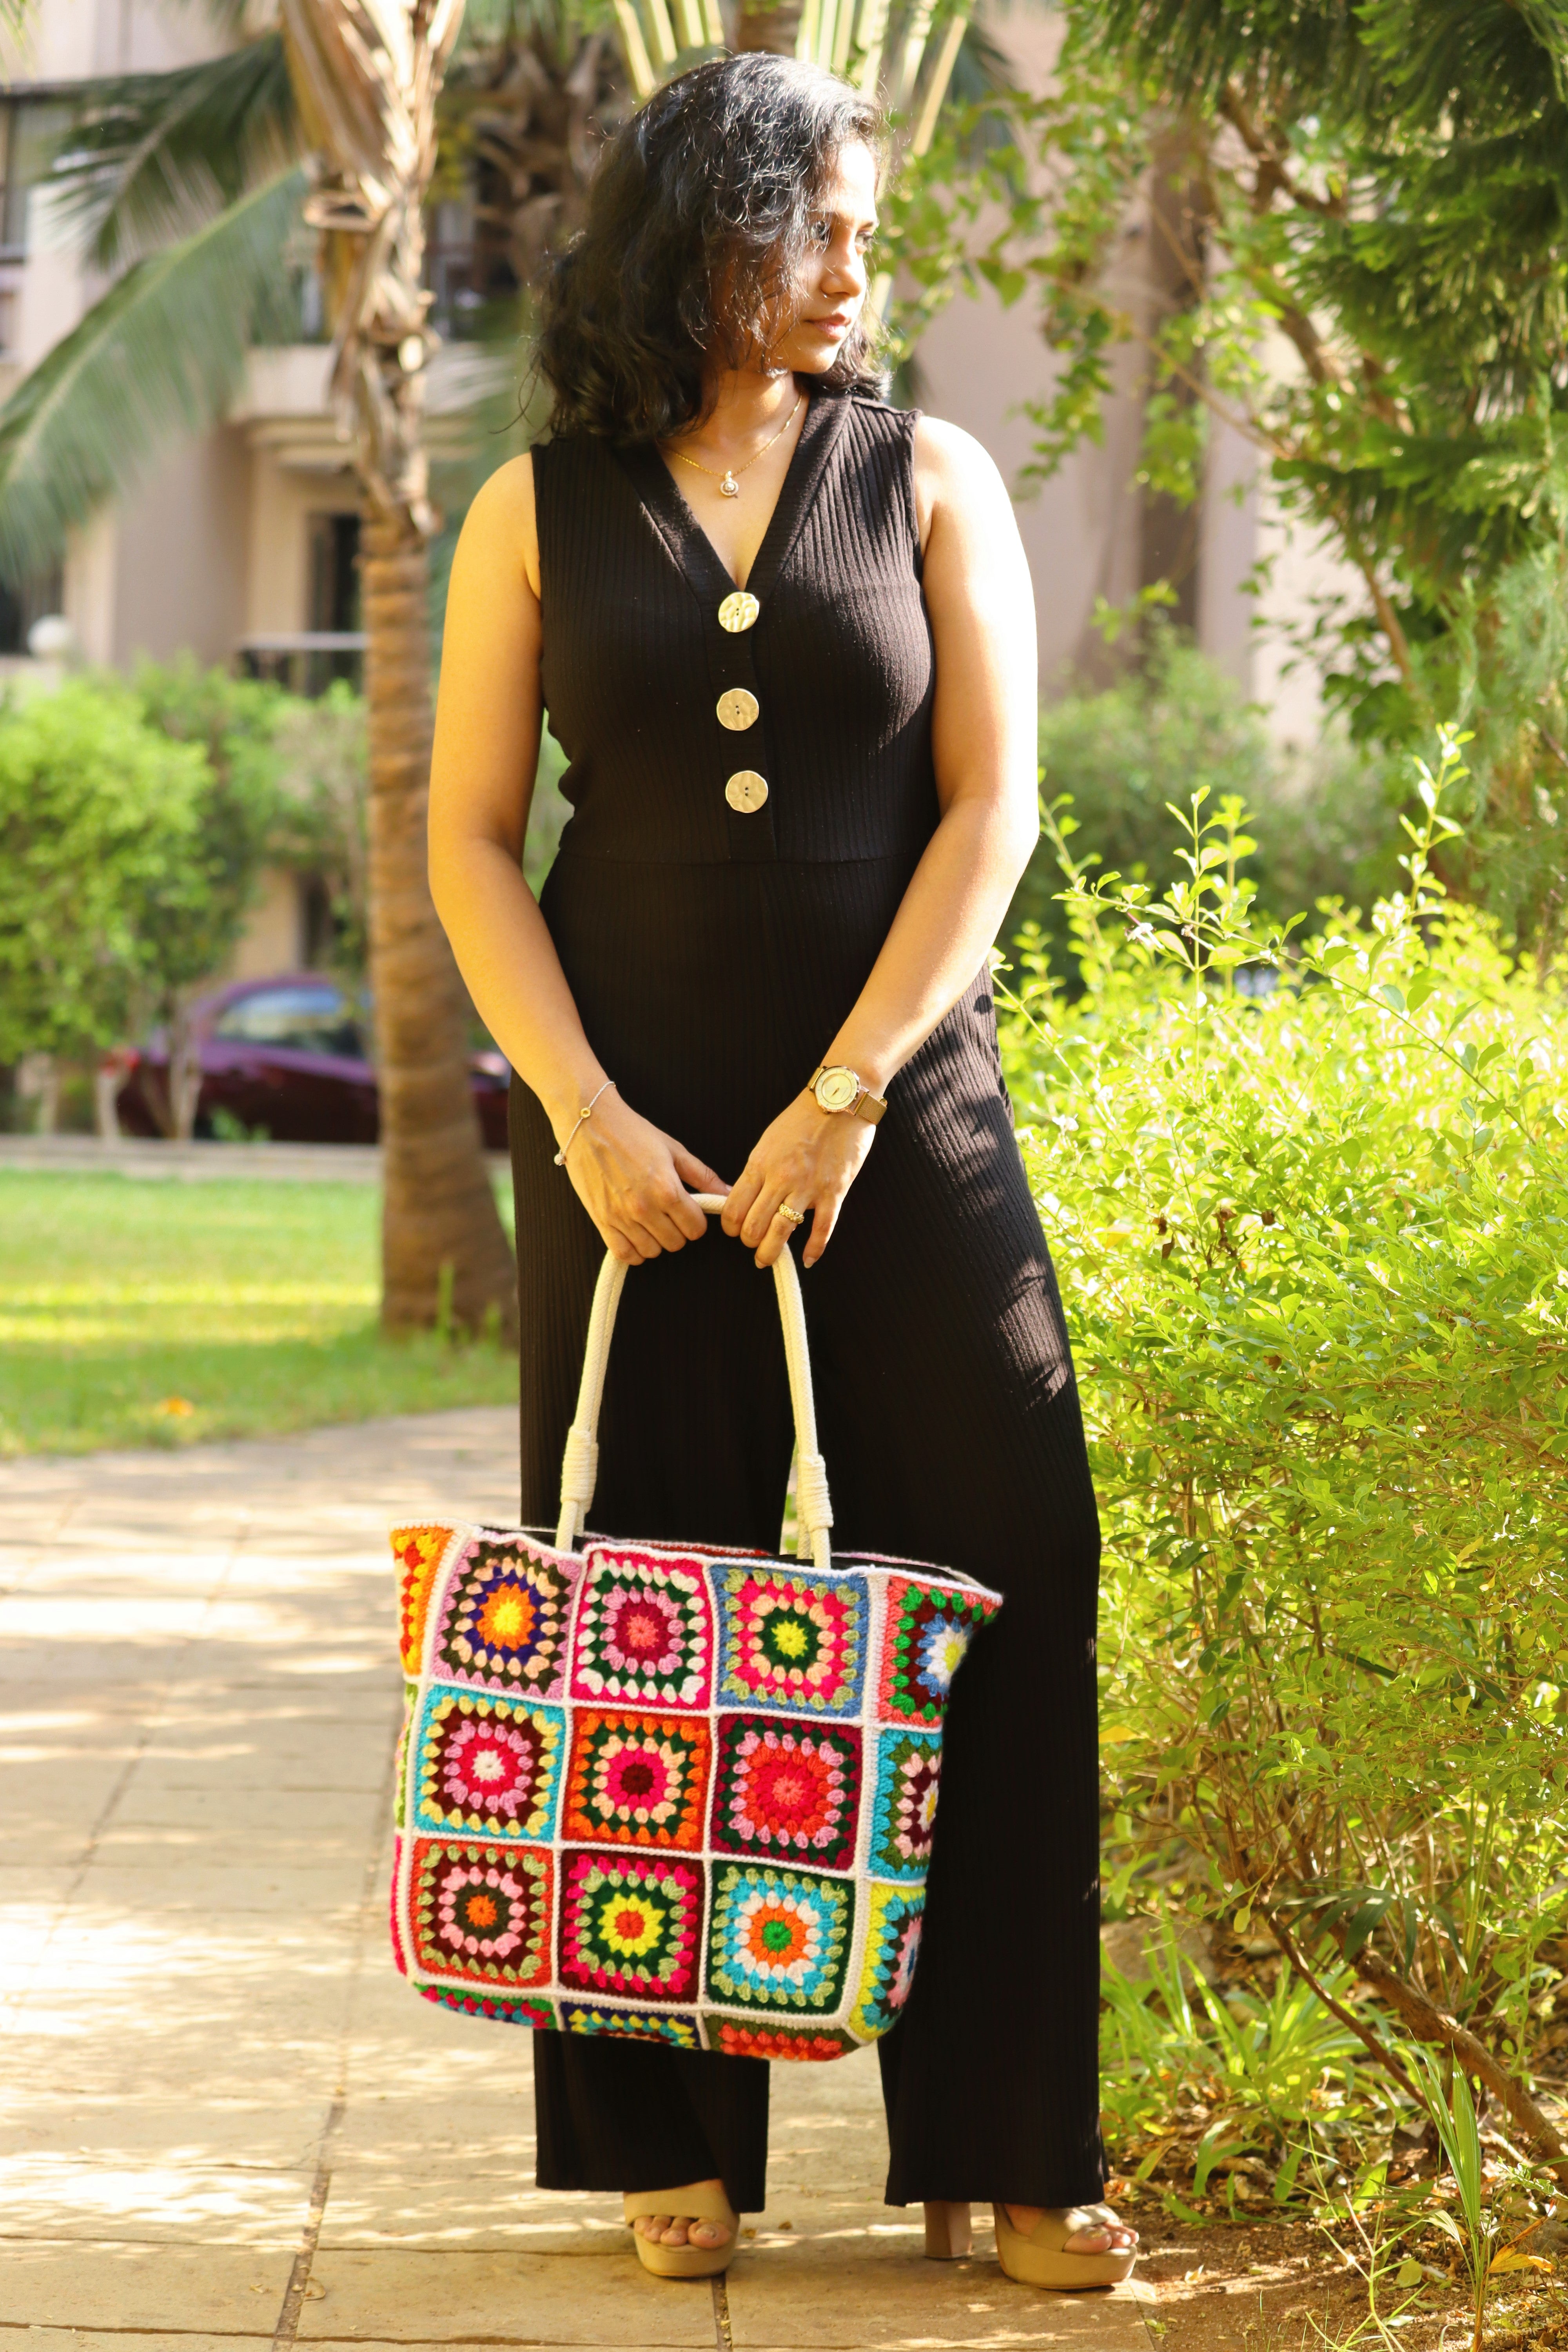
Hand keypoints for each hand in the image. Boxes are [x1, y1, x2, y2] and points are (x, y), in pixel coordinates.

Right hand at [561, 1089, 727, 1264]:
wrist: (589, 1123)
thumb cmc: (632, 1132)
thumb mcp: (673, 1149)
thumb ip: (702, 1175)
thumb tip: (727, 1193)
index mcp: (667, 1189)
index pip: (696, 1228)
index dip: (696, 1221)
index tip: (689, 1211)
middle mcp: (644, 1207)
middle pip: (676, 1243)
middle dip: (677, 1230)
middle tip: (669, 1213)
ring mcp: (621, 1216)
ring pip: (652, 1251)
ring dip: (656, 1240)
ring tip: (651, 1221)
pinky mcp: (601, 1221)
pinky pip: (625, 1254)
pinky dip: (634, 1250)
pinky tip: (635, 1234)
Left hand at [722, 1091, 876, 1268]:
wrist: (838, 1100)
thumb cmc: (802, 1118)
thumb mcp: (768, 1141)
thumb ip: (757, 1171)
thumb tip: (746, 1198)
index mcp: (760, 1164)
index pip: (734, 1208)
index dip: (730, 1227)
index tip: (734, 1231)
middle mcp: (780, 1178)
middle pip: (753, 1226)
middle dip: (749, 1243)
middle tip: (753, 1245)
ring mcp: (808, 1187)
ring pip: (781, 1232)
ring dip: (770, 1253)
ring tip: (767, 1259)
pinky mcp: (834, 1191)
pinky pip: (822, 1229)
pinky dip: (813, 1249)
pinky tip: (807, 1258)